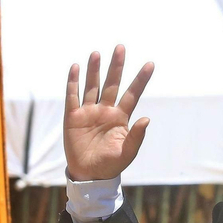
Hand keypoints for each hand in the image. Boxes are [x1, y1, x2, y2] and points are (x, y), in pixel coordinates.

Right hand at [64, 45, 154, 181]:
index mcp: (120, 117)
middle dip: (116, 66)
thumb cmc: (111, 165)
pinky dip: (73, 82)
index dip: (141, 79)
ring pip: (92, 86)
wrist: (90, 175)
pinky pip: (72, 96)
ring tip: (97, 53)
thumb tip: (146, 118)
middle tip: (120, 47)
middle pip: (112, 84)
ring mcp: (88, 112)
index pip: (132, 94)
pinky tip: (75, 67)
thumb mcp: (127, 153)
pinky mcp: (72, 117)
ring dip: (94, 70)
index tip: (151, 64)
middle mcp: (105, 110)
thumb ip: (136, 136)